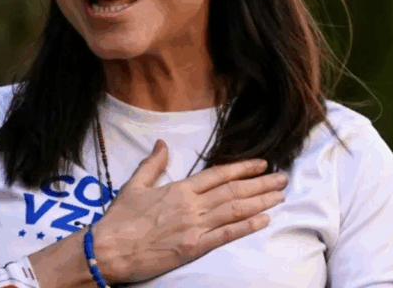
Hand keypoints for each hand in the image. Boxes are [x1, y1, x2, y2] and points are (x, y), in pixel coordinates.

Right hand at [93, 139, 286, 283]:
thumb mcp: (134, 185)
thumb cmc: (120, 219)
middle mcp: (191, 205)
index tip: (262, 164)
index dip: (243, 168)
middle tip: (283, 178)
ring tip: (280, 195)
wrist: (109, 249)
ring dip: (261, 202)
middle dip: (261, 183)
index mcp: (179, 189)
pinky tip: (264, 219)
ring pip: (235, 210)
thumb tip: (161, 143)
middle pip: (233, 190)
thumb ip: (152, 164)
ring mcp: (194, 227)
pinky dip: (247, 226)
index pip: (218, 174)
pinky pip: (226, 235)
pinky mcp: (194, 248)